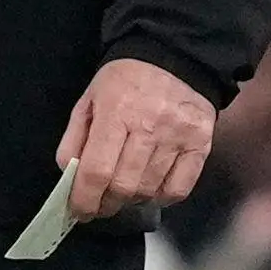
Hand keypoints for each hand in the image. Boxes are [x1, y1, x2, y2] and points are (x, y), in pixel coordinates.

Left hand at [59, 58, 214, 218]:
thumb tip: (69, 176)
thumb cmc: (124, 80)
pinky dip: (160, 198)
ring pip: (149, 190)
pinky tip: (149, 190)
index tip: (78, 211)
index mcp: (116, 111)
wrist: (173, 58)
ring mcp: (178, 137)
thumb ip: (75, 137)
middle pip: (124, 186)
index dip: (84, 199)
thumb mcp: (90, 99)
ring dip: (130, 201)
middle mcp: (150, 126)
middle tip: (98, 205)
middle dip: (105, 204)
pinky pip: (179, 189)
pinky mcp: (201, 145)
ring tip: (121, 194)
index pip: (97, 170)